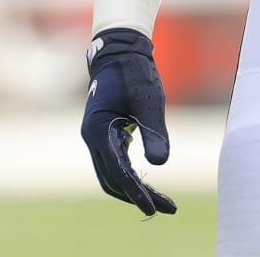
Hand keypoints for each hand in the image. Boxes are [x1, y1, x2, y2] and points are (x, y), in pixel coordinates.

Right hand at [80, 27, 174, 215]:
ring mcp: (96, 136)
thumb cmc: (135, 72)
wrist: (121, 51)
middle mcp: (91, 137)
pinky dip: (130, 175)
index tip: (153, 209)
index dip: (136, 192)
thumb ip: (154, 131)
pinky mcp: (104, 134)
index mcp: (97, 130)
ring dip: (135, 188)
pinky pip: (115, 163)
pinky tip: (149, 180)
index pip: (117, 171)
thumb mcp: (149, 100)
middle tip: (167, 208)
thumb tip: (160, 164)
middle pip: (112, 179)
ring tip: (162, 201)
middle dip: (138, 196)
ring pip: (112, 174)